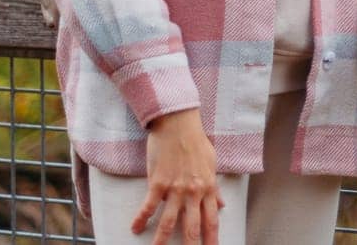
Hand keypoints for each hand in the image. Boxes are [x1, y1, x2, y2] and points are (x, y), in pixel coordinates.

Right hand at [133, 107, 224, 244]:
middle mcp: (193, 192)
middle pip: (192, 228)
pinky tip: (135, 228)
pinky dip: (141, 219)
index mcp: (208, 188)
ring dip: (161, 240)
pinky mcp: (158, 183)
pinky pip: (149, 206)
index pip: (211, 221)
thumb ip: (215, 187)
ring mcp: (175, 189)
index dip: (211, 240)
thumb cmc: (196, 140)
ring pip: (169, 222)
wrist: (178, 123)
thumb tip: (221, 205)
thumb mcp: (212, 163)